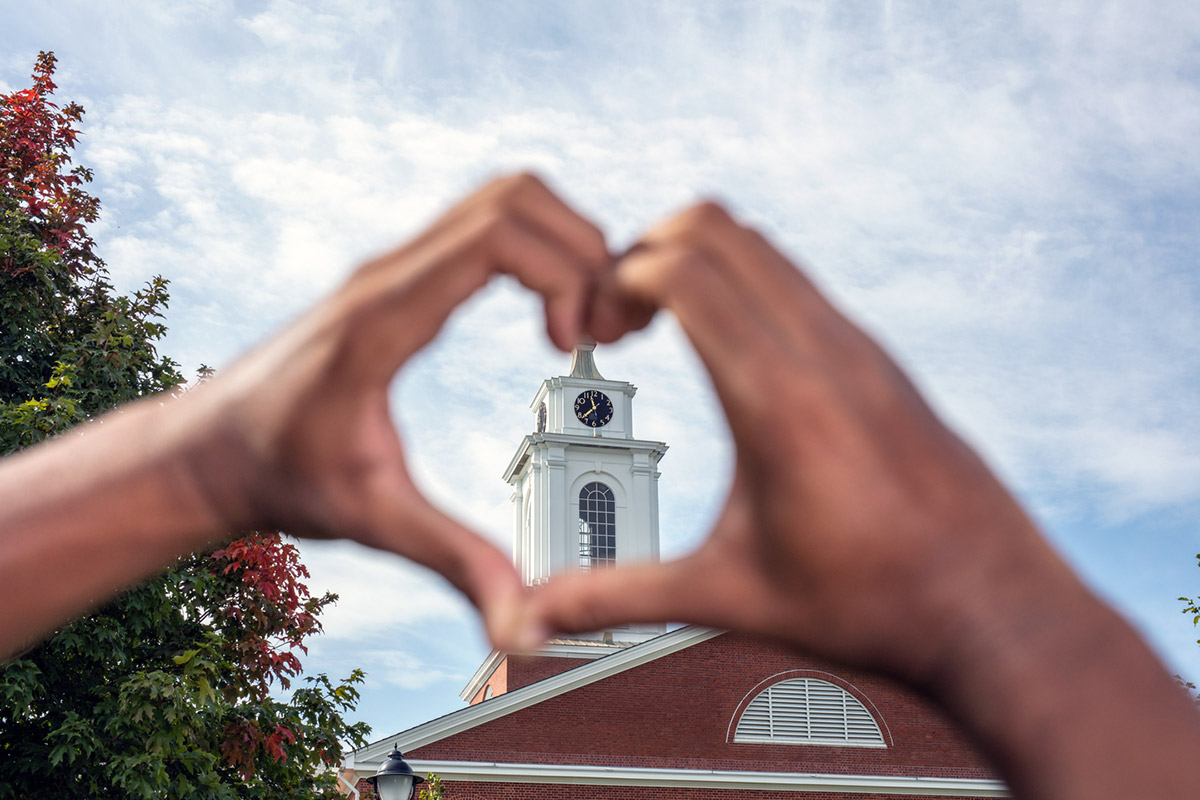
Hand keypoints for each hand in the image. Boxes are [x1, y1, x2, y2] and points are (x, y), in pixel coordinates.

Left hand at [174, 173, 606, 649]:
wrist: (211, 448)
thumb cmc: (280, 477)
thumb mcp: (375, 521)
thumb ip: (456, 562)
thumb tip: (525, 622)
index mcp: (383, 318)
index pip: (498, 235)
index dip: (565, 273)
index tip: (572, 341)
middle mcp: (387, 273)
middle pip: (513, 193)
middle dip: (582, 245)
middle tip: (595, 324)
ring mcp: (392, 266)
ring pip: (501, 198)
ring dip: (562, 240)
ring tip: (578, 319)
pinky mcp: (398, 277)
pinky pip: (484, 226)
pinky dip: (536, 249)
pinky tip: (547, 315)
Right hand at [532, 201, 1071, 682]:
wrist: (993, 607)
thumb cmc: (874, 603)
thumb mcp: (730, 595)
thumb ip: (620, 598)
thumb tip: (538, 614)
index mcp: (778, 399)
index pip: (686, 270)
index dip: (619, 278)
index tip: (599, 327)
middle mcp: (824, 352)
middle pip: (718, 228)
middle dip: (647, 250)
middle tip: (622, 316)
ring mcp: (858, 348)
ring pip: (763, 246)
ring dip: (699, 261)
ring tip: (667, 327)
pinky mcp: (879, 359)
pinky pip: (798, 281)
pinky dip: (745, 284)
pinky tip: (731, 355)